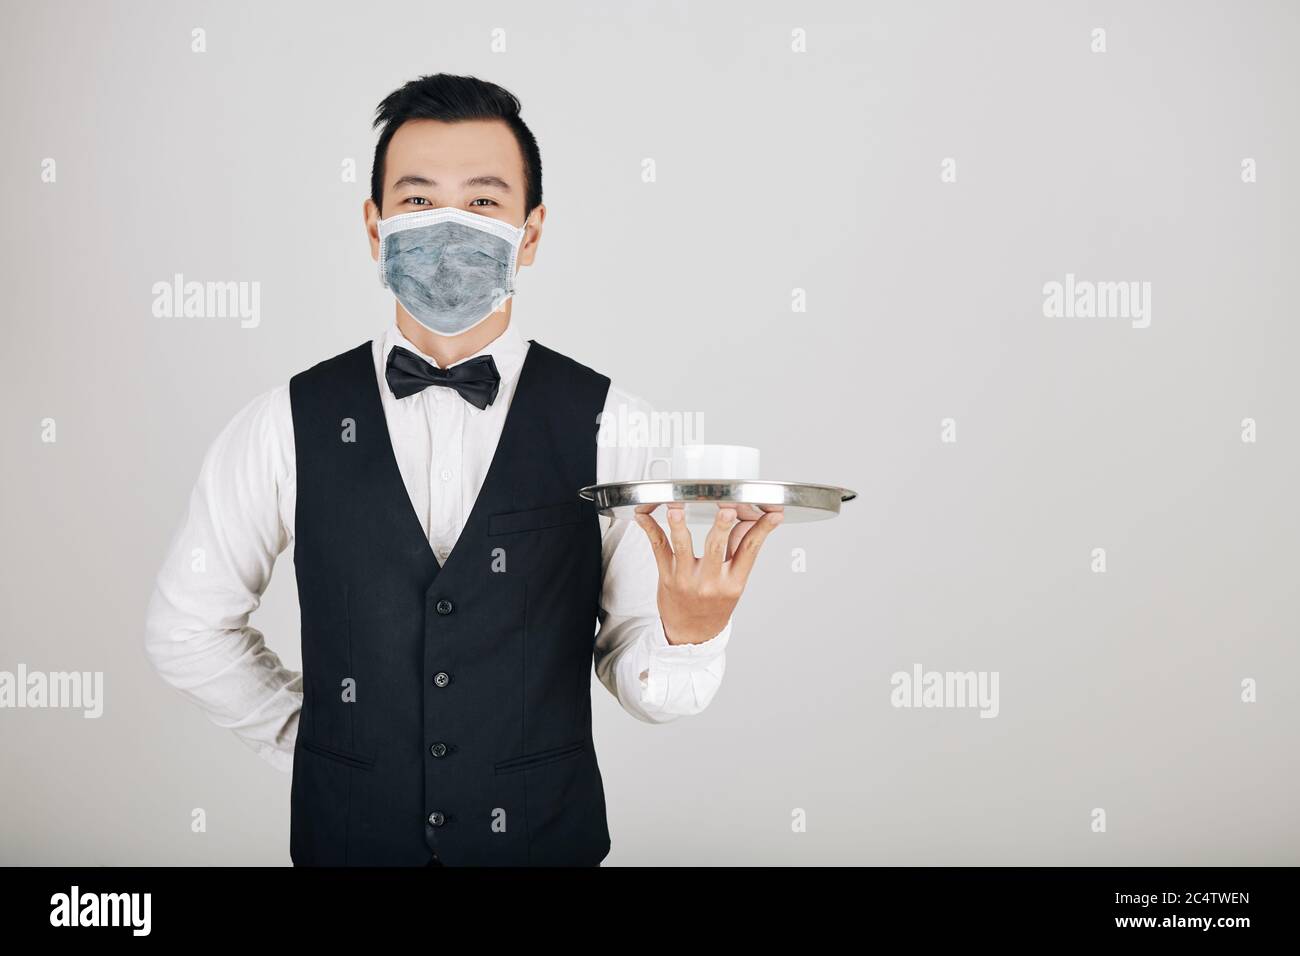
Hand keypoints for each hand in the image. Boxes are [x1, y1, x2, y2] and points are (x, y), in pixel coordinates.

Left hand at [633, 504, 783, 644]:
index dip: (763, 530)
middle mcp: (710, 581)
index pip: (750, 550)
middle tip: (726, 509)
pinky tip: (644, 516)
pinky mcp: (666, 577)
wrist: (690, 636)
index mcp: (732, 583)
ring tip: (676, 509)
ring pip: (682, 547)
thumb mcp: (734, 584)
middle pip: (717, 547)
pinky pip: (658, 549)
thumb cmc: (713, 607)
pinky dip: (650, 530)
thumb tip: (746, 520)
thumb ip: (738, 550)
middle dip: (721, 526)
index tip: (773, 513)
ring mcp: (686, 579)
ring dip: (678, 526)